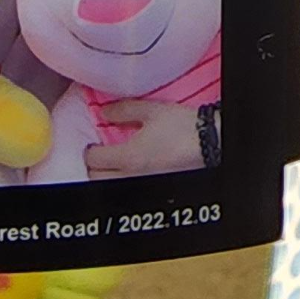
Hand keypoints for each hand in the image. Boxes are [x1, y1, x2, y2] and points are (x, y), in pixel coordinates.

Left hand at [84, 98, 214, 175]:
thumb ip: (123, 111)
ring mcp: (144, 185)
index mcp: (130, 157)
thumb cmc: (183, 127)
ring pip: (111, 186)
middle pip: (97, 178)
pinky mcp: (155, 187)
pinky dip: (122, 180)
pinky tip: (129, 170)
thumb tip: (105, 113)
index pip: (94, 159)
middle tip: (97, 154)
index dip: (89, 149)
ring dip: (106, 176)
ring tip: (112, 164)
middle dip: (93, 166)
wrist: (210, 143)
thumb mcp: (151, 111)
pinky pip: (128, 187)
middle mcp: (133, 176)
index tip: (92, 142)